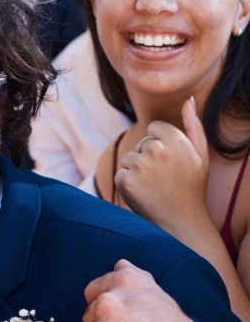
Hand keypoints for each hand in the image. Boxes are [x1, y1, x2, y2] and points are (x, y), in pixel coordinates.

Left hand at [116, 97, 211, 235]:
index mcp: (175, 140)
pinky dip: (128, 184)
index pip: (155, 127)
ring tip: (155, 186)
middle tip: (165, 178)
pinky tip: (144, 194)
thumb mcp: (200, 154)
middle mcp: (157, 150)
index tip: (171, 161)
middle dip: (149, 157)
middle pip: (142, 142)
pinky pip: (121, 173)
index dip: (162, 144)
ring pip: (129, 157)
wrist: (182, 222)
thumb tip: (187, 99)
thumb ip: (193, 124)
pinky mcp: (125, 180)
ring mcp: (140, 166)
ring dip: (138, 170)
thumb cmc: (192, 186)